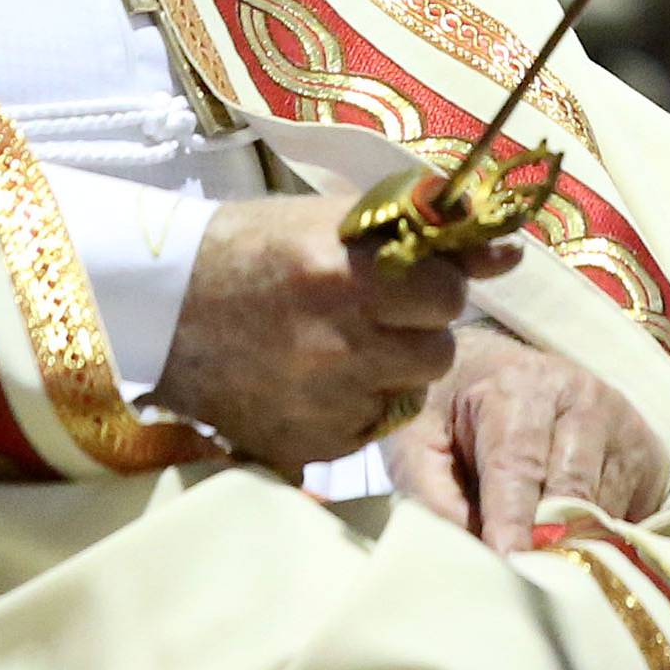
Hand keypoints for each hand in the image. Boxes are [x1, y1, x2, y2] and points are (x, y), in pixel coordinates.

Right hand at [152, 195, 520, 478]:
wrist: (159, 308)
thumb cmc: (250, 248)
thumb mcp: (329, 221)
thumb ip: (424, 234)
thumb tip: (511, 251)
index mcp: (341, 272)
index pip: (447, 292)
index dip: (434, 284)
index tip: (407, 277)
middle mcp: (337, 343)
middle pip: (438, 351)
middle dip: (417, 330)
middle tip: (372, 311)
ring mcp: (321, 403)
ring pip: (408, 394)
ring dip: (390, 370)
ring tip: (339, 344)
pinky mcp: (306, 448)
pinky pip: (366, 431)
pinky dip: (351, 408)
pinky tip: (310, 379)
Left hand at [385, 321, 662, 552]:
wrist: (499, 370)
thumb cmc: (455, 414)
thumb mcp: (421, 440)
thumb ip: (433, 493)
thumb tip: (469, 552)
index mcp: (517, 384)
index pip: (519, 463)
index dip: (512, 520)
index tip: (508, 563)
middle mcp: (579, 396)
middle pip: (571, 492)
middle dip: (546, 544)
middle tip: (524, 584)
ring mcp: (622, 423)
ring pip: (605, 513)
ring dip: (573, 546)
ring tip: (540, 556)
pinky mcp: (649, 454)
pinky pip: (632, 519)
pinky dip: (601, 541)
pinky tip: (571, 536)